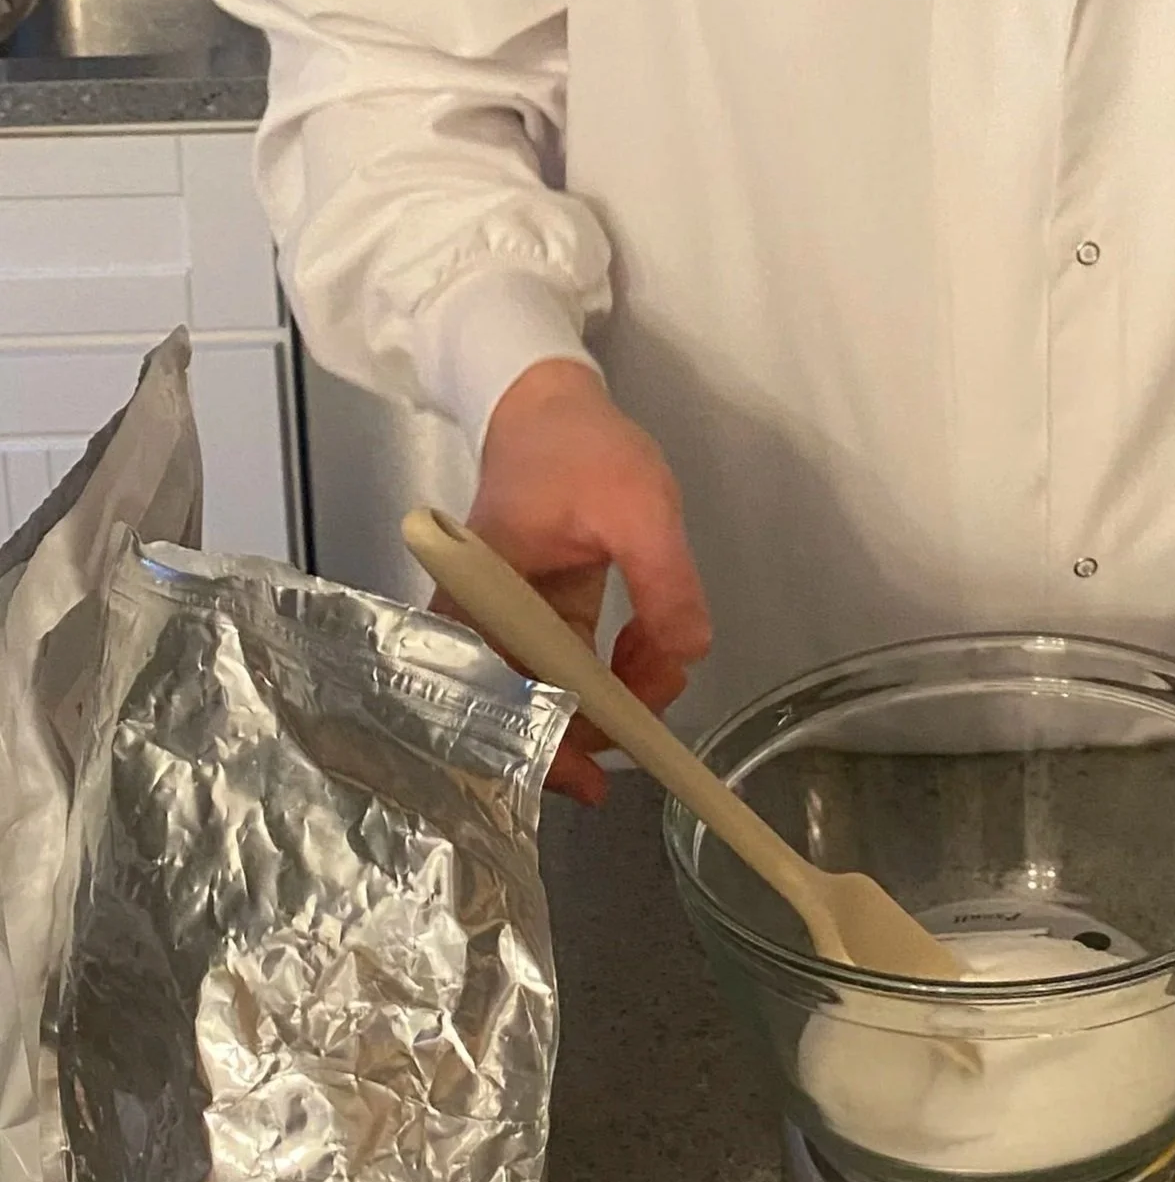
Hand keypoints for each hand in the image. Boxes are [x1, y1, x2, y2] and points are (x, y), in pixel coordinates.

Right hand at [461, 359, 711, 802]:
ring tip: (663, 664)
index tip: (590, 779)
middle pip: (526, 710)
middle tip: (654, 713)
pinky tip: (651, 649)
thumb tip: (687, 655)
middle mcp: (484, 624)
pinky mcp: (545, 615)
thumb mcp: (636, 505)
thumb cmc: (579, 448)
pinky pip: (575, 665)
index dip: (541, 750)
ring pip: (559, 692)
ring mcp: (515, 622)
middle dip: (595, 723)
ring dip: (615, 695)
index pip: (495, 701)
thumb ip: (662, 581)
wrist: (549, 402)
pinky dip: (616, 669)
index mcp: (479, 602)